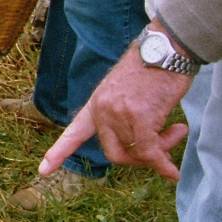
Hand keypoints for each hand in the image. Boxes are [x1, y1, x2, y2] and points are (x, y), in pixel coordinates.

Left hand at [40, 35, 193, 180]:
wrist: (165, 49)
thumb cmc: (152, 70)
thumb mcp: (127, 92)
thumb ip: (124, 117)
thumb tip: (143, 151)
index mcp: (96, 103)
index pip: (75, 132)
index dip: (59, 152)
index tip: (43, 170)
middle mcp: (103, 110)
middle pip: (114, 153)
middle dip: (139, 158)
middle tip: (161, 150)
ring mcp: (119, 113)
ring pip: (138, 152)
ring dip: (161, 149)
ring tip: (177, 130)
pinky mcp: (140, 116)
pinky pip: (150, 152)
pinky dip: (162, 165)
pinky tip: (173, 172)